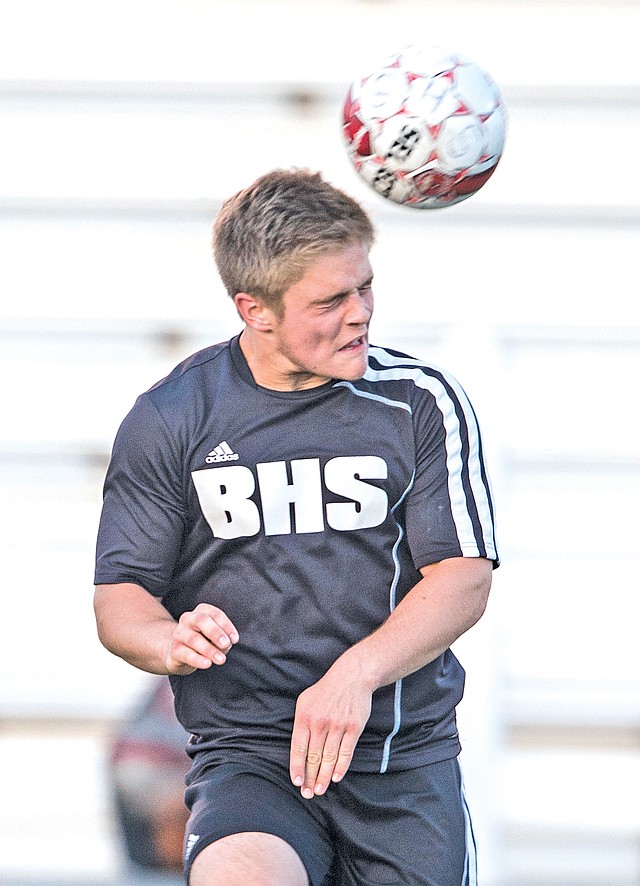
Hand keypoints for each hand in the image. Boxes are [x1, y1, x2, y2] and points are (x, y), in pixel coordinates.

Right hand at [164, 603, 238, 674]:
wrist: (178, 653)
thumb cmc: (203, 642)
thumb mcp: (215, 638)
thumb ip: (222, 639)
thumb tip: (226, 645)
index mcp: (201, 611)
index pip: (215, 614)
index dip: (226, 626)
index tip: (235, 639)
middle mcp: (188, 619)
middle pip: (202, 620)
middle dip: (215, 632)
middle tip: (226, 644)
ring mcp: (179, 634)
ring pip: (194, 638)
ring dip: (209, 649)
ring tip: (221, 659)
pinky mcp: (174, 650)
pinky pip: (186, 654)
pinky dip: (197, 659)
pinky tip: (207, 664)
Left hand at [289, 657, 372, 798]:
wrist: (351, 677)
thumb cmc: (325, 692)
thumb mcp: (305, 702)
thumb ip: (301, 724)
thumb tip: (298, 752)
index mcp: (305, 716)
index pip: (298, 748)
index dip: (297, 768)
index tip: (297, 783)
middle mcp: (320, 722)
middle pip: (313, 757)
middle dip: (310, 778)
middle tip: (308, 794)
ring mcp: (337, 725)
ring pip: (329, 758)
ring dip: (324, 777)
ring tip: (320, 790)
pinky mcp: (353, 727)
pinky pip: (346, 752)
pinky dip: (340, 767)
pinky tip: (336, 778)